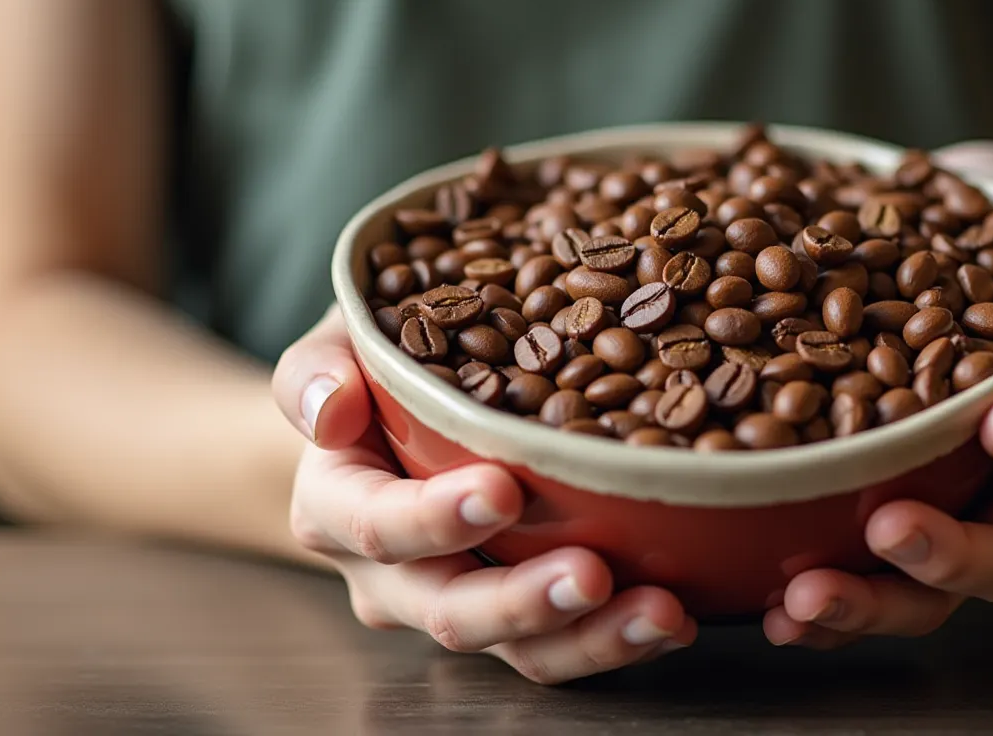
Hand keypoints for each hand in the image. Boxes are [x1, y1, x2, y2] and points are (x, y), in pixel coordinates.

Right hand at [271, 308, 695, 682]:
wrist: (376, 421)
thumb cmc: (369, 365)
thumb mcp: (337, 343)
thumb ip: (318, 369)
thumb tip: (329, 407)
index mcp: (336, 507)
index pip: (377, 525)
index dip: (435, 518)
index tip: (503, 492)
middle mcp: (389, 576)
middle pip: (449, 611)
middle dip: (523, 601)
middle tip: (592, 574)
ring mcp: (454, 606)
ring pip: (515, 650)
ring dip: (590, 638)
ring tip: (660, 613)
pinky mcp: (514, 621)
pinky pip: (561, 647)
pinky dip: (619, 638)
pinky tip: (675, 616)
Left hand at [763, 142, 992, 647]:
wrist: (953, 263)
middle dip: (948, 554)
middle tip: (889, 527)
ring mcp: (952, 527)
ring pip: (926, 595)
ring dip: (870, 603)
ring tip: (805, 597)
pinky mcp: (884, 538)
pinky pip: (863, 589)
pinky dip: (823, 612)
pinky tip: (772, 611)